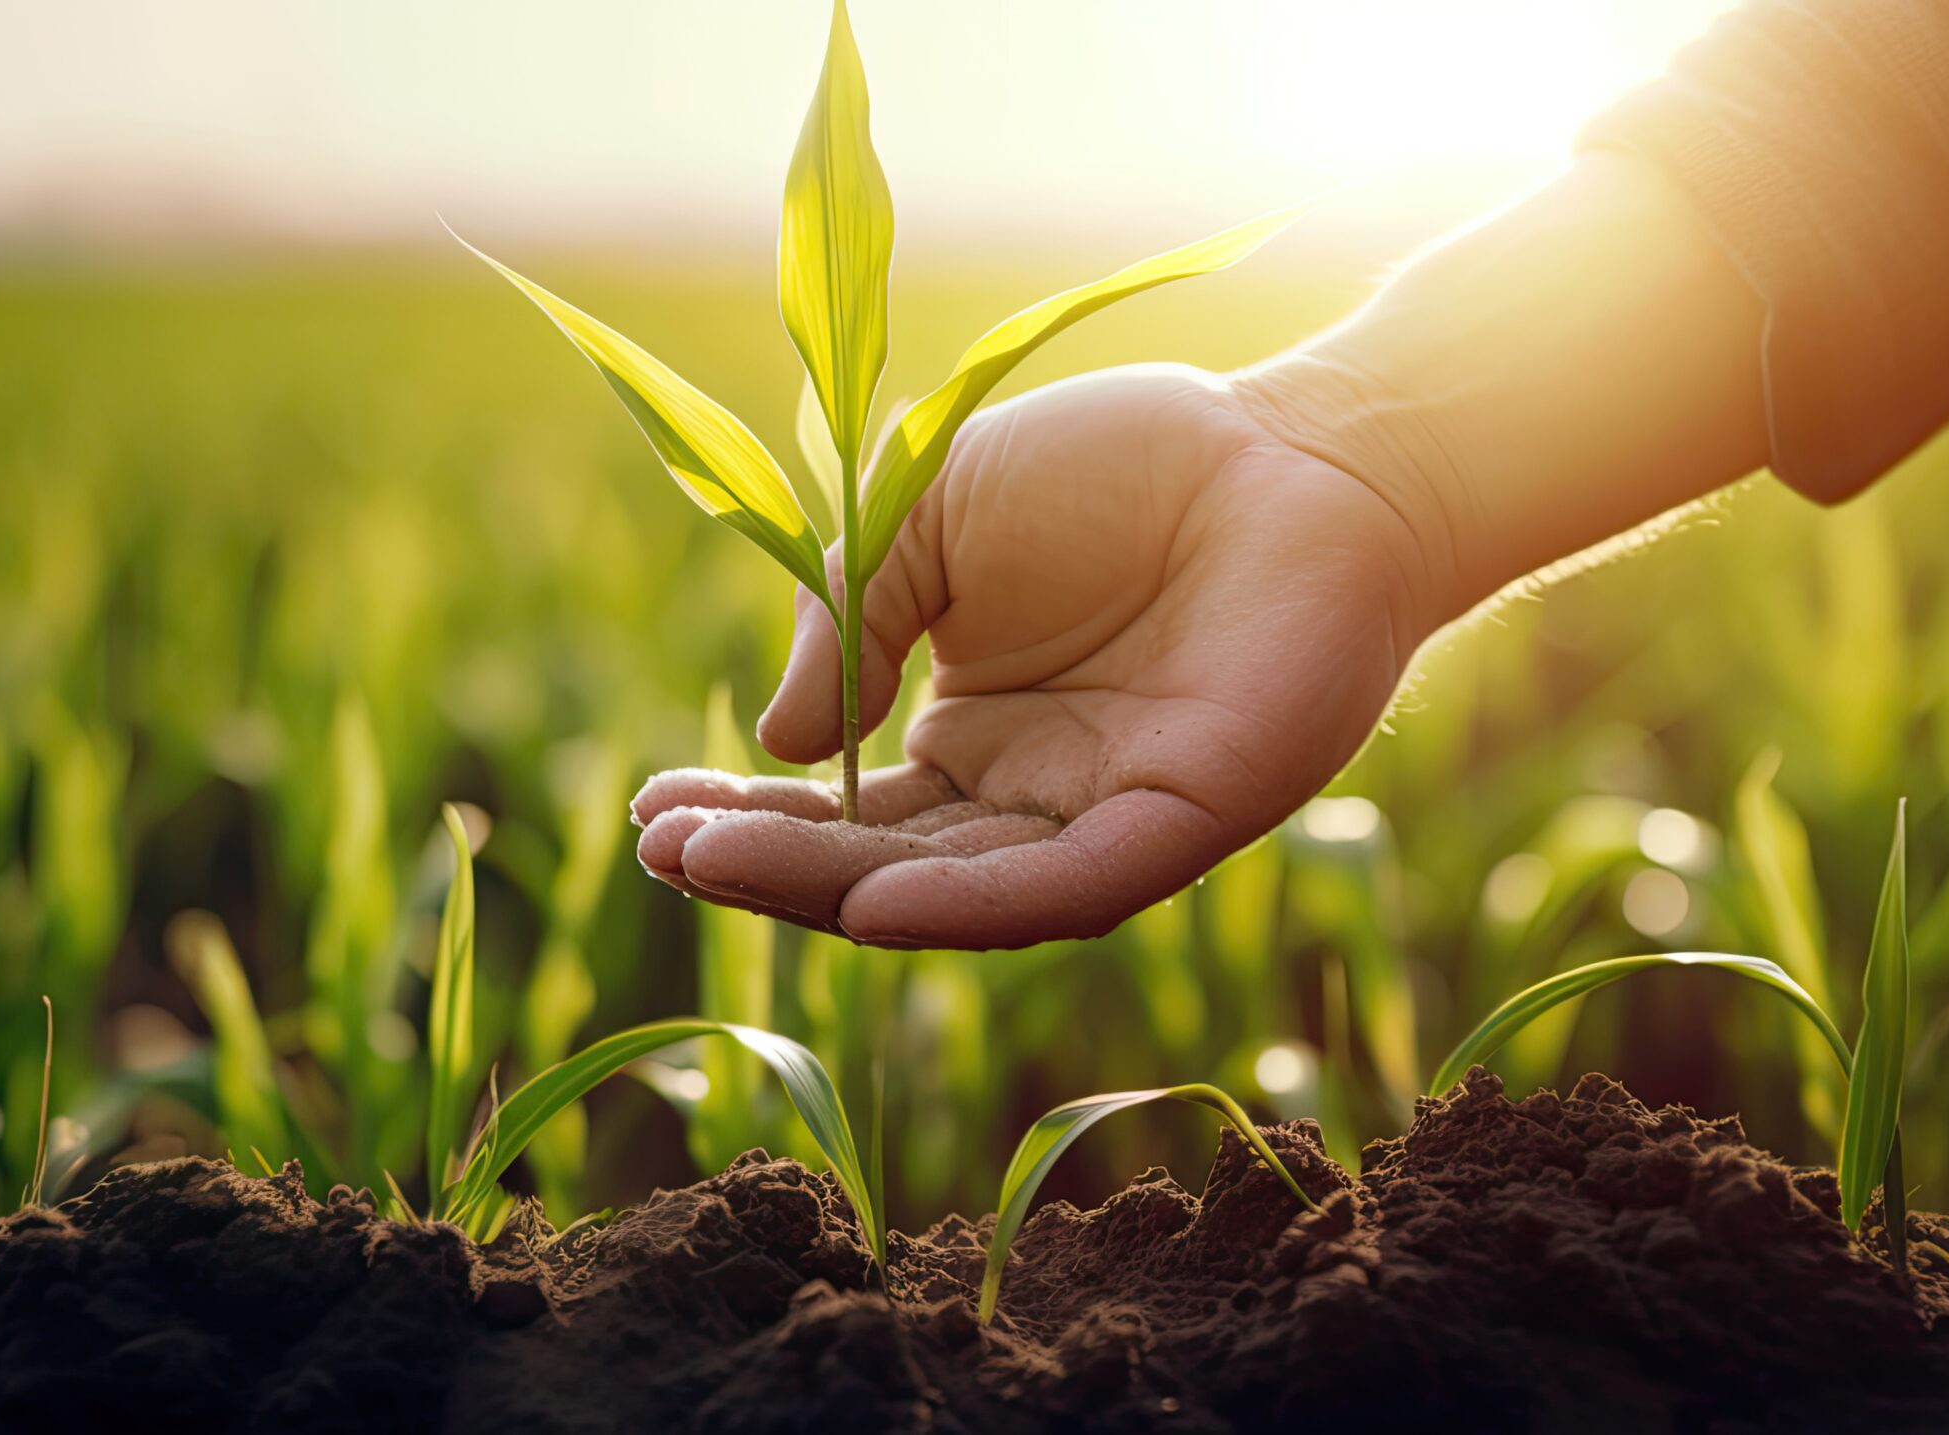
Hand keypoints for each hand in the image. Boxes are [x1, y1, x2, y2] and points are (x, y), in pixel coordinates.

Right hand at [630, 363, 1430, 948]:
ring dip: (828, 890)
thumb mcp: (934, 514)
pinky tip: (874, 905)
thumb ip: (848, 611)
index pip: (834, 801)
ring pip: (949, 889)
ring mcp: (1098, 819)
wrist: (1295, 447)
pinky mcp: (1177, 824)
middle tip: (662, 850)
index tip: (653, 806)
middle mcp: (1026, 798)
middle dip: (762, 863)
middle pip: (874, 861)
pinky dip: (968, 905)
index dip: (745, 810)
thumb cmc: (1124, 467)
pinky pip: (1063, 887)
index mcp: (968, 734)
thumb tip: (774, 742)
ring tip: (716, 867)